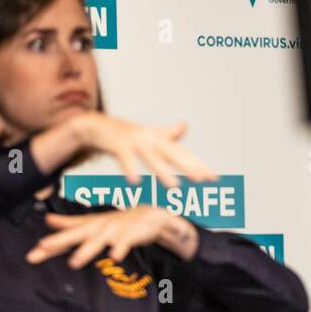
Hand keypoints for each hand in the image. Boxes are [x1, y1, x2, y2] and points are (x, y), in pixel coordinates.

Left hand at [26, 206, 198, 268]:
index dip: (51, 244)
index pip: (66, 235)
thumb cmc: (119, 222)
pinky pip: (125, 242)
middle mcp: (99, 227)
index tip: (34, 252)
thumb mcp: (93, 222)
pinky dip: (119, 248)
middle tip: (43, 247)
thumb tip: (47, 220)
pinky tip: (114, 256)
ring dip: (86, 250)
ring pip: (98, 240)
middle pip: (77, 235)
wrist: (151, 215)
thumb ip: (71, 223)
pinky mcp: (131, 233)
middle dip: (60, 241)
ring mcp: (114, 230)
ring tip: (74, 262)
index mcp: (89, 226)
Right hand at [68, 113, 216, 189]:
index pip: (183, 153)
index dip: (198, 165)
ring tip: (175, 186)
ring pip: (151, 157)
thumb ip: (167, 133)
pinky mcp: (118, 143)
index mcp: (159, 139)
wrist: (96, 125)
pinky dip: (130, 169)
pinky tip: (135, 181)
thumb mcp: (148, 134)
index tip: (214, 179)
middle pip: (173, 154)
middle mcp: (151, 138)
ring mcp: (135, 140)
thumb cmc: (125, 134)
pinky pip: (125, 158)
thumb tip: (186, 125)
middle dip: (189, 167)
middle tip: (203, 180)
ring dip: (162, 172)